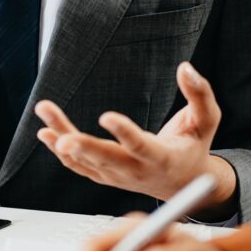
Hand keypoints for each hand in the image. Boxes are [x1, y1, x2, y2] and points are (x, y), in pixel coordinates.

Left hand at [35, 62, 237, 220]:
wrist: (182, 182)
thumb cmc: (194, 146)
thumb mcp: (206, 120)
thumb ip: (200, 94)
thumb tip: (185, 68)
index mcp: (162, 158)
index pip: (141, 147)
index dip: (124, 133)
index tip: (106, 116)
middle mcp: (136, 171)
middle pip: (107, 161)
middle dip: (84, 149)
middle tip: (63, 139)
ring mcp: (117, 177)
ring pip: (85, 161)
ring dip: (61, 139)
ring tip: (44, 114)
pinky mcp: (104, 176)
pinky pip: (78, 166)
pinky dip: (60, 152)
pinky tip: (45, 132)